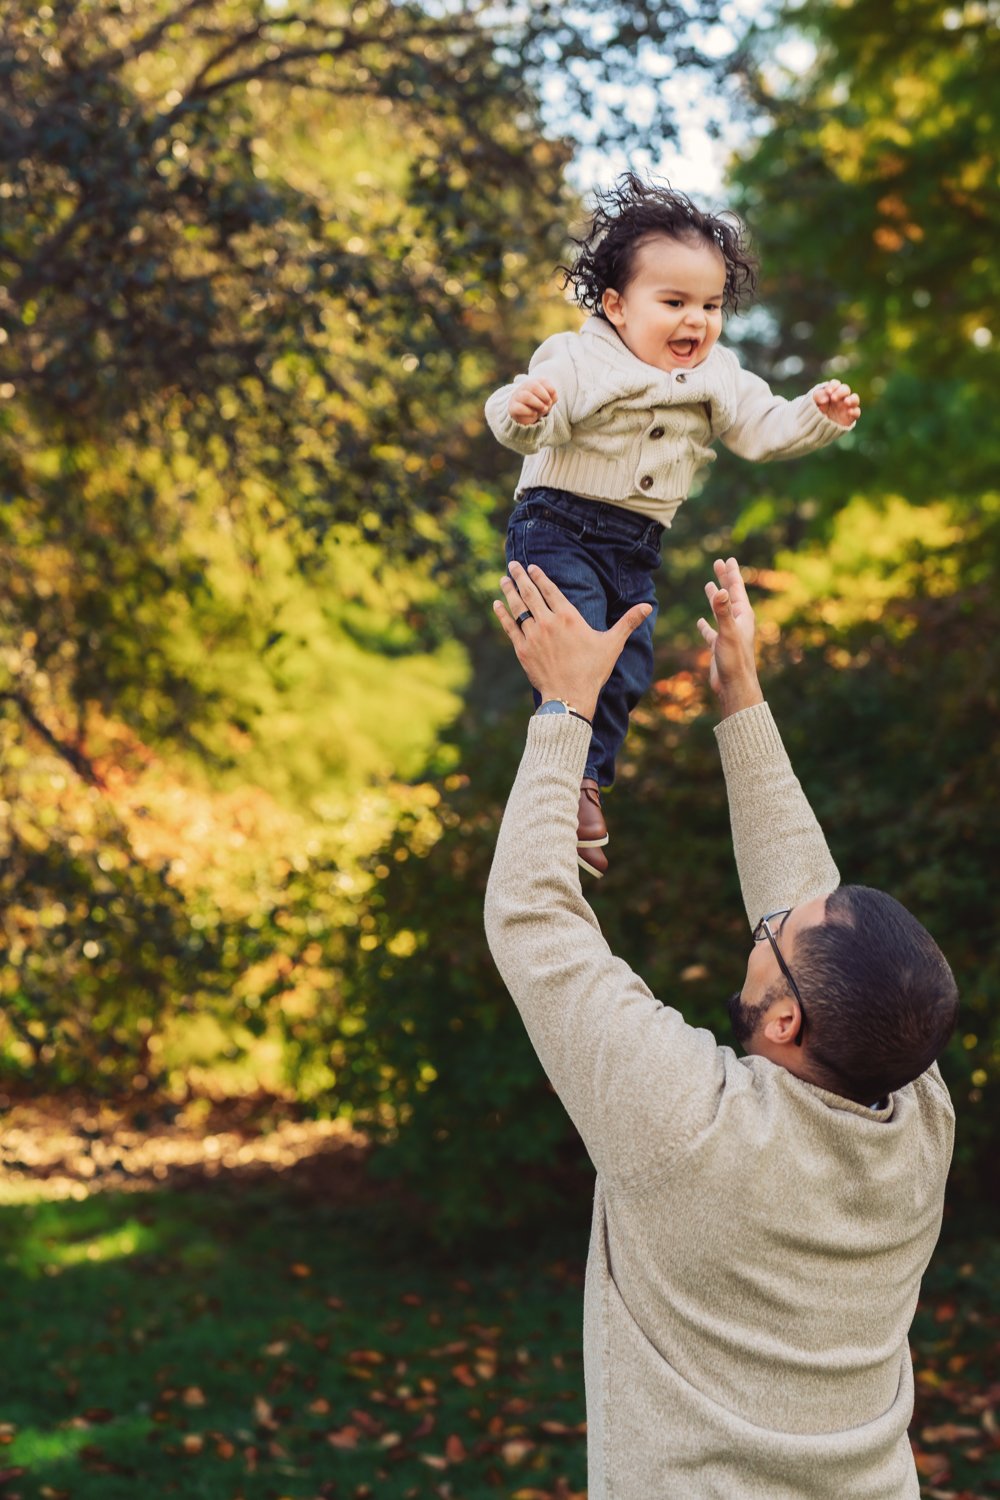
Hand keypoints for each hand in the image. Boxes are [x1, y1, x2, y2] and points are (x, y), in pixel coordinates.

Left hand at [494, 561, 651, 720]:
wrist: (570, 696)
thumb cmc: (593, 670)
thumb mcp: (612, 644)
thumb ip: (628, 622)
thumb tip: (648, 606)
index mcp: (568, 617)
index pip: (550, 590)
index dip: (540, 576)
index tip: (532, 567)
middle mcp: (548, 622)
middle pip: (530, 593)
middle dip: (520, 576)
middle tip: (513, 564)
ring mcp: (533, 635)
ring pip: (518, 607)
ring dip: (510, 591)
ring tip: (504, 579)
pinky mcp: (522, 649)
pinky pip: (510, 627)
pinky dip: (503, 614)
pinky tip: (497, 604)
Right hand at [508, 378, 557, 425]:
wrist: (525, 415)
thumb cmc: (538, 405)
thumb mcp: (547, 401)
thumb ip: (552, 397)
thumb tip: (551, 399)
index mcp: (533, 382)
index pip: (542, 380)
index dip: (550, 389)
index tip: (552, 398)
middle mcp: (524, 387)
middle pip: (533, 385)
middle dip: (544, 396)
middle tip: (549, 404)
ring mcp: (517, 396)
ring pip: (526, 396)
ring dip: (538, 403)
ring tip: (544, 409)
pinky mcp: (513, 408)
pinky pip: (519, 408)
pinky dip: (529, 412)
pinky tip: (535, 414)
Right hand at [696, 557, 763, 718]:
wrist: (734, 686)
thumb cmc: (735, 660)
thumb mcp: (728, 632)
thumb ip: (723, 611)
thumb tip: (720, 590)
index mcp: (743, 616)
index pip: (736, 589)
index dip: (731, 574)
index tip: (728, 559)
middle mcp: (737, 622)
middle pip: (729, 595)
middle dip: (724, 579)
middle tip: (718, 563)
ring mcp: (728, 634)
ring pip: (720, 611)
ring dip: (714, 598)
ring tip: (709, 584)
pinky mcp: (719, 646)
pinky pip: (711, 631)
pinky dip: (705, 624)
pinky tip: (700, 621)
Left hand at [812, 379, 860, 426]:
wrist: (817, 427)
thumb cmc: (815, 412)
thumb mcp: (813, 402)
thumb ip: (818, 396)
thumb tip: (826, 398)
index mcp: (832, 392)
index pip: (835, 384)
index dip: (833, 386)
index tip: (828, 392)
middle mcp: (841, 398)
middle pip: (845, 389)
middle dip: (840, 392)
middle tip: (833, 398)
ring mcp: (847, 407)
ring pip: (854, 399)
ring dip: (852, 399)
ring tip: (846, 402)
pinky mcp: (850, 417)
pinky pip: (856, 412)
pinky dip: (855, 411)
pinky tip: (849, 412)